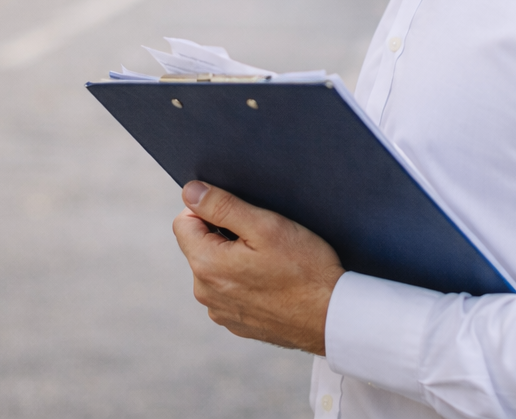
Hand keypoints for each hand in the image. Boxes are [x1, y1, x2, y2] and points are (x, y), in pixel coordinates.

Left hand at [172, 181, 344, 354]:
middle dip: (224, 234)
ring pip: (216, 269)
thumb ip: (222, 206)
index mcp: (206, 265)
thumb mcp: (265, 225)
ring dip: (234, 258)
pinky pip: (229, 291)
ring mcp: (220, 311)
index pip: (183, 222)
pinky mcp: (237, 324)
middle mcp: (205, 293)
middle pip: (199, 246)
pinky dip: (245, 281)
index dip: (209, 209)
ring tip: (271, 260)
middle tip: (262, 237)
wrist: (332, 317)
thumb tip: (190, 191)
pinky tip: (273, 281)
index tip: (240, 213)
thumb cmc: (304, 269)